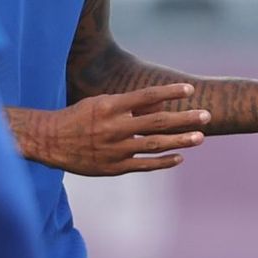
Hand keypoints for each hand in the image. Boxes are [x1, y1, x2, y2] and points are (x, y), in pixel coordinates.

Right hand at [31, 83, 209, 176]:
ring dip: (180, 141)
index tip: (190, 90)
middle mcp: (115, 127)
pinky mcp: (114, 167)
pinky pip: (144, 165)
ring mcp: (115, 149)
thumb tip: (160, 104)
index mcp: (111, 106)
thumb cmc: (79, 117)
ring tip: (201, 137)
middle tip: (207, 116)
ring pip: (154, 144)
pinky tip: (179, 157)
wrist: (50, 141)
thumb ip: (130, 105)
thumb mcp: (101, 103)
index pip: (147, 96)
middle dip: (185, 119)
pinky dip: (163, 162)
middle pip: (157, 122)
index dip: (170, 92)